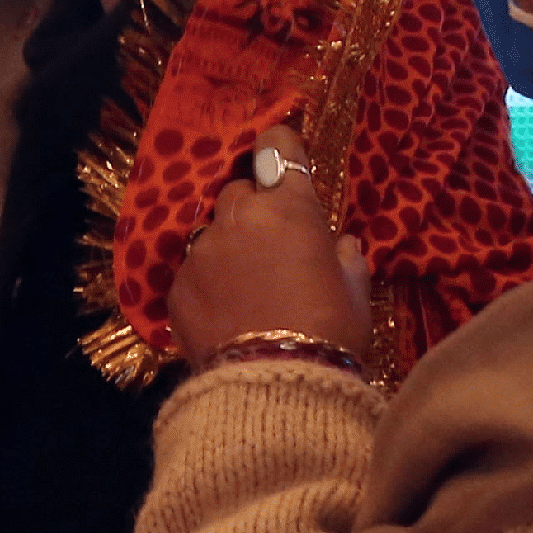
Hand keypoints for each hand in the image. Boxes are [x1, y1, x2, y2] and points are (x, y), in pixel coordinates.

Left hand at [166, 125, 372, 363]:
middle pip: (239, 191)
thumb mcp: (354, 292)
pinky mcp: (178, 285)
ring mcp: (202, 250)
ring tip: (246, 285)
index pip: (278, 148)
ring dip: (229, 246)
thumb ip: (346, 259)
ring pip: (213, 231)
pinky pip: (193, 271)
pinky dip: (208, 282)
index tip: (281, 158)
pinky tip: (226, 312)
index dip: (279, 149)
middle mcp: (239, 217)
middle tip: (271, 243)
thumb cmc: (330, 332)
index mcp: (288, 208)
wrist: (274, 384)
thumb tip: (342, 245)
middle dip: (254, 208)